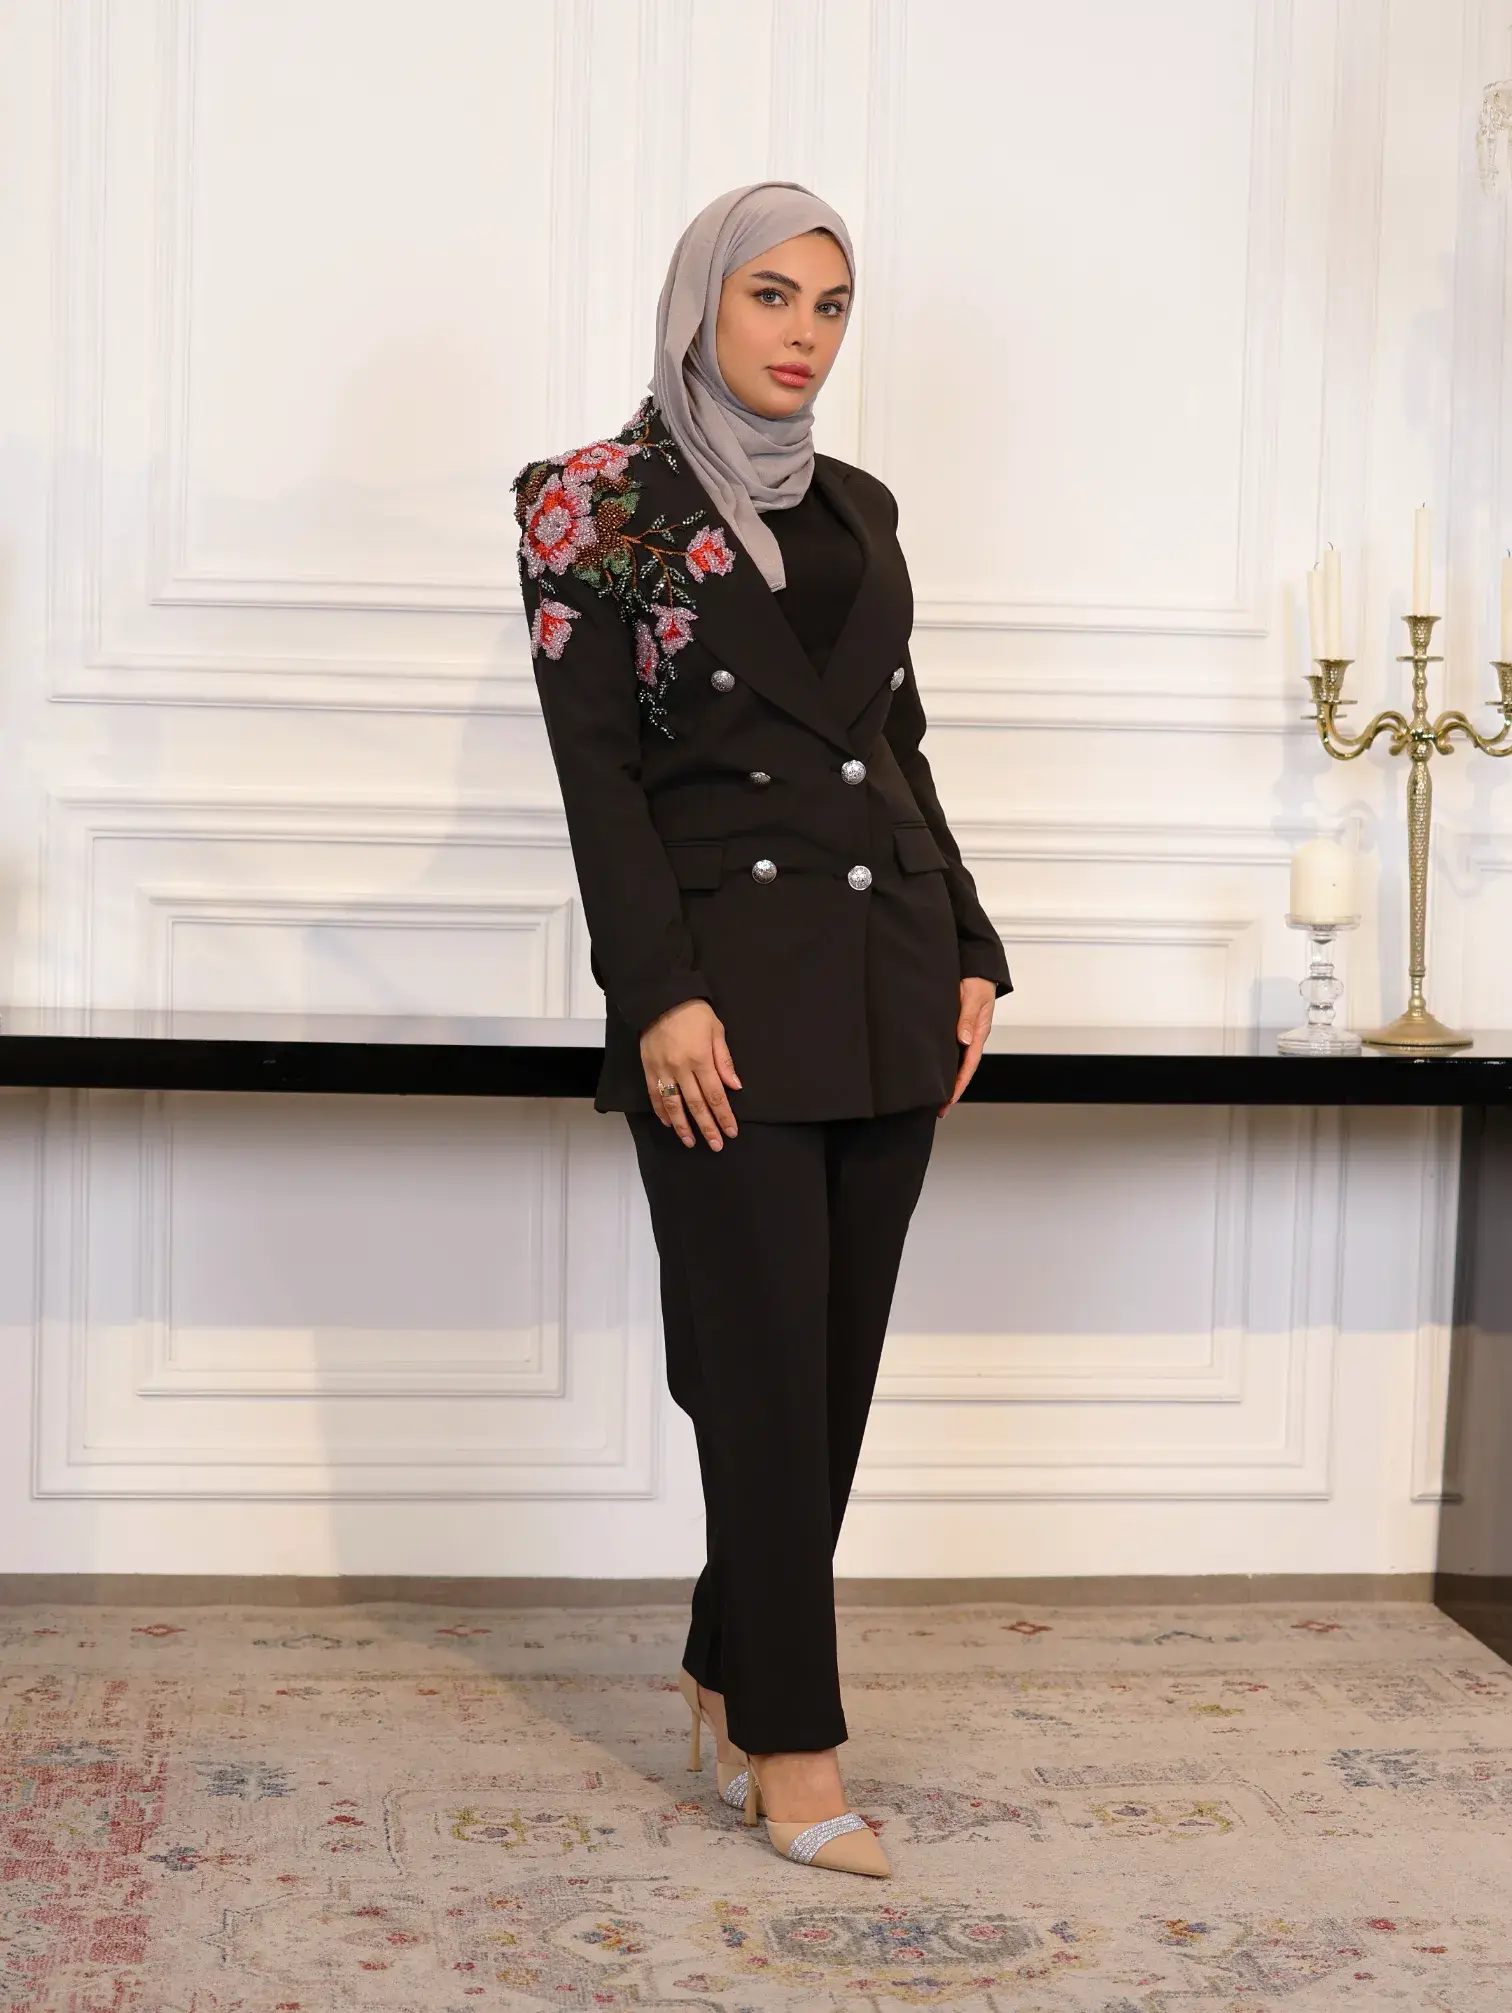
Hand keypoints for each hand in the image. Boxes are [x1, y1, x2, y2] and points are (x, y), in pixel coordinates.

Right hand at [640, 1000, 740, 1149]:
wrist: (660, 997)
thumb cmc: (692, 1011)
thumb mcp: (716, 1030)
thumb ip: (724, 1060)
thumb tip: (734, 1086)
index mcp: (701, 1059)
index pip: (715, 1095)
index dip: (724, 1116)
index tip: (730, 1131)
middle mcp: (681, 1068)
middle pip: (696, 1105)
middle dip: (707, 1127)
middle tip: (715, 1145)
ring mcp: (662, 1069)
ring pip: (673, 1105)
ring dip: (683, 1126)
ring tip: (690, 1141)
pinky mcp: (648, 1068)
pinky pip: (654, 1094)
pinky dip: (661, 1110)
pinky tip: (668, 1123)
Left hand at [939, 977, 996, 1113]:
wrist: (977, 967)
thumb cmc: (977, 981)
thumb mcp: (973, 997)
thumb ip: (967, 1017)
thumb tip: (963, 1039)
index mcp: (978, 1032)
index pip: (969, 1064)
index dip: (959, 1084)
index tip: (949, 1100)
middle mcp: (970, 1036)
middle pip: (962, 1068)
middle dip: (952, 1089)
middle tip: (940, 1109)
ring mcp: (963, 1033)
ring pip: (955, 1061)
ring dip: (946, 1078)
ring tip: (933, 1097)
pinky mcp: (955, 1026)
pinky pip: (949, 1050)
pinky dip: (941, 1063)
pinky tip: (932, 1070)